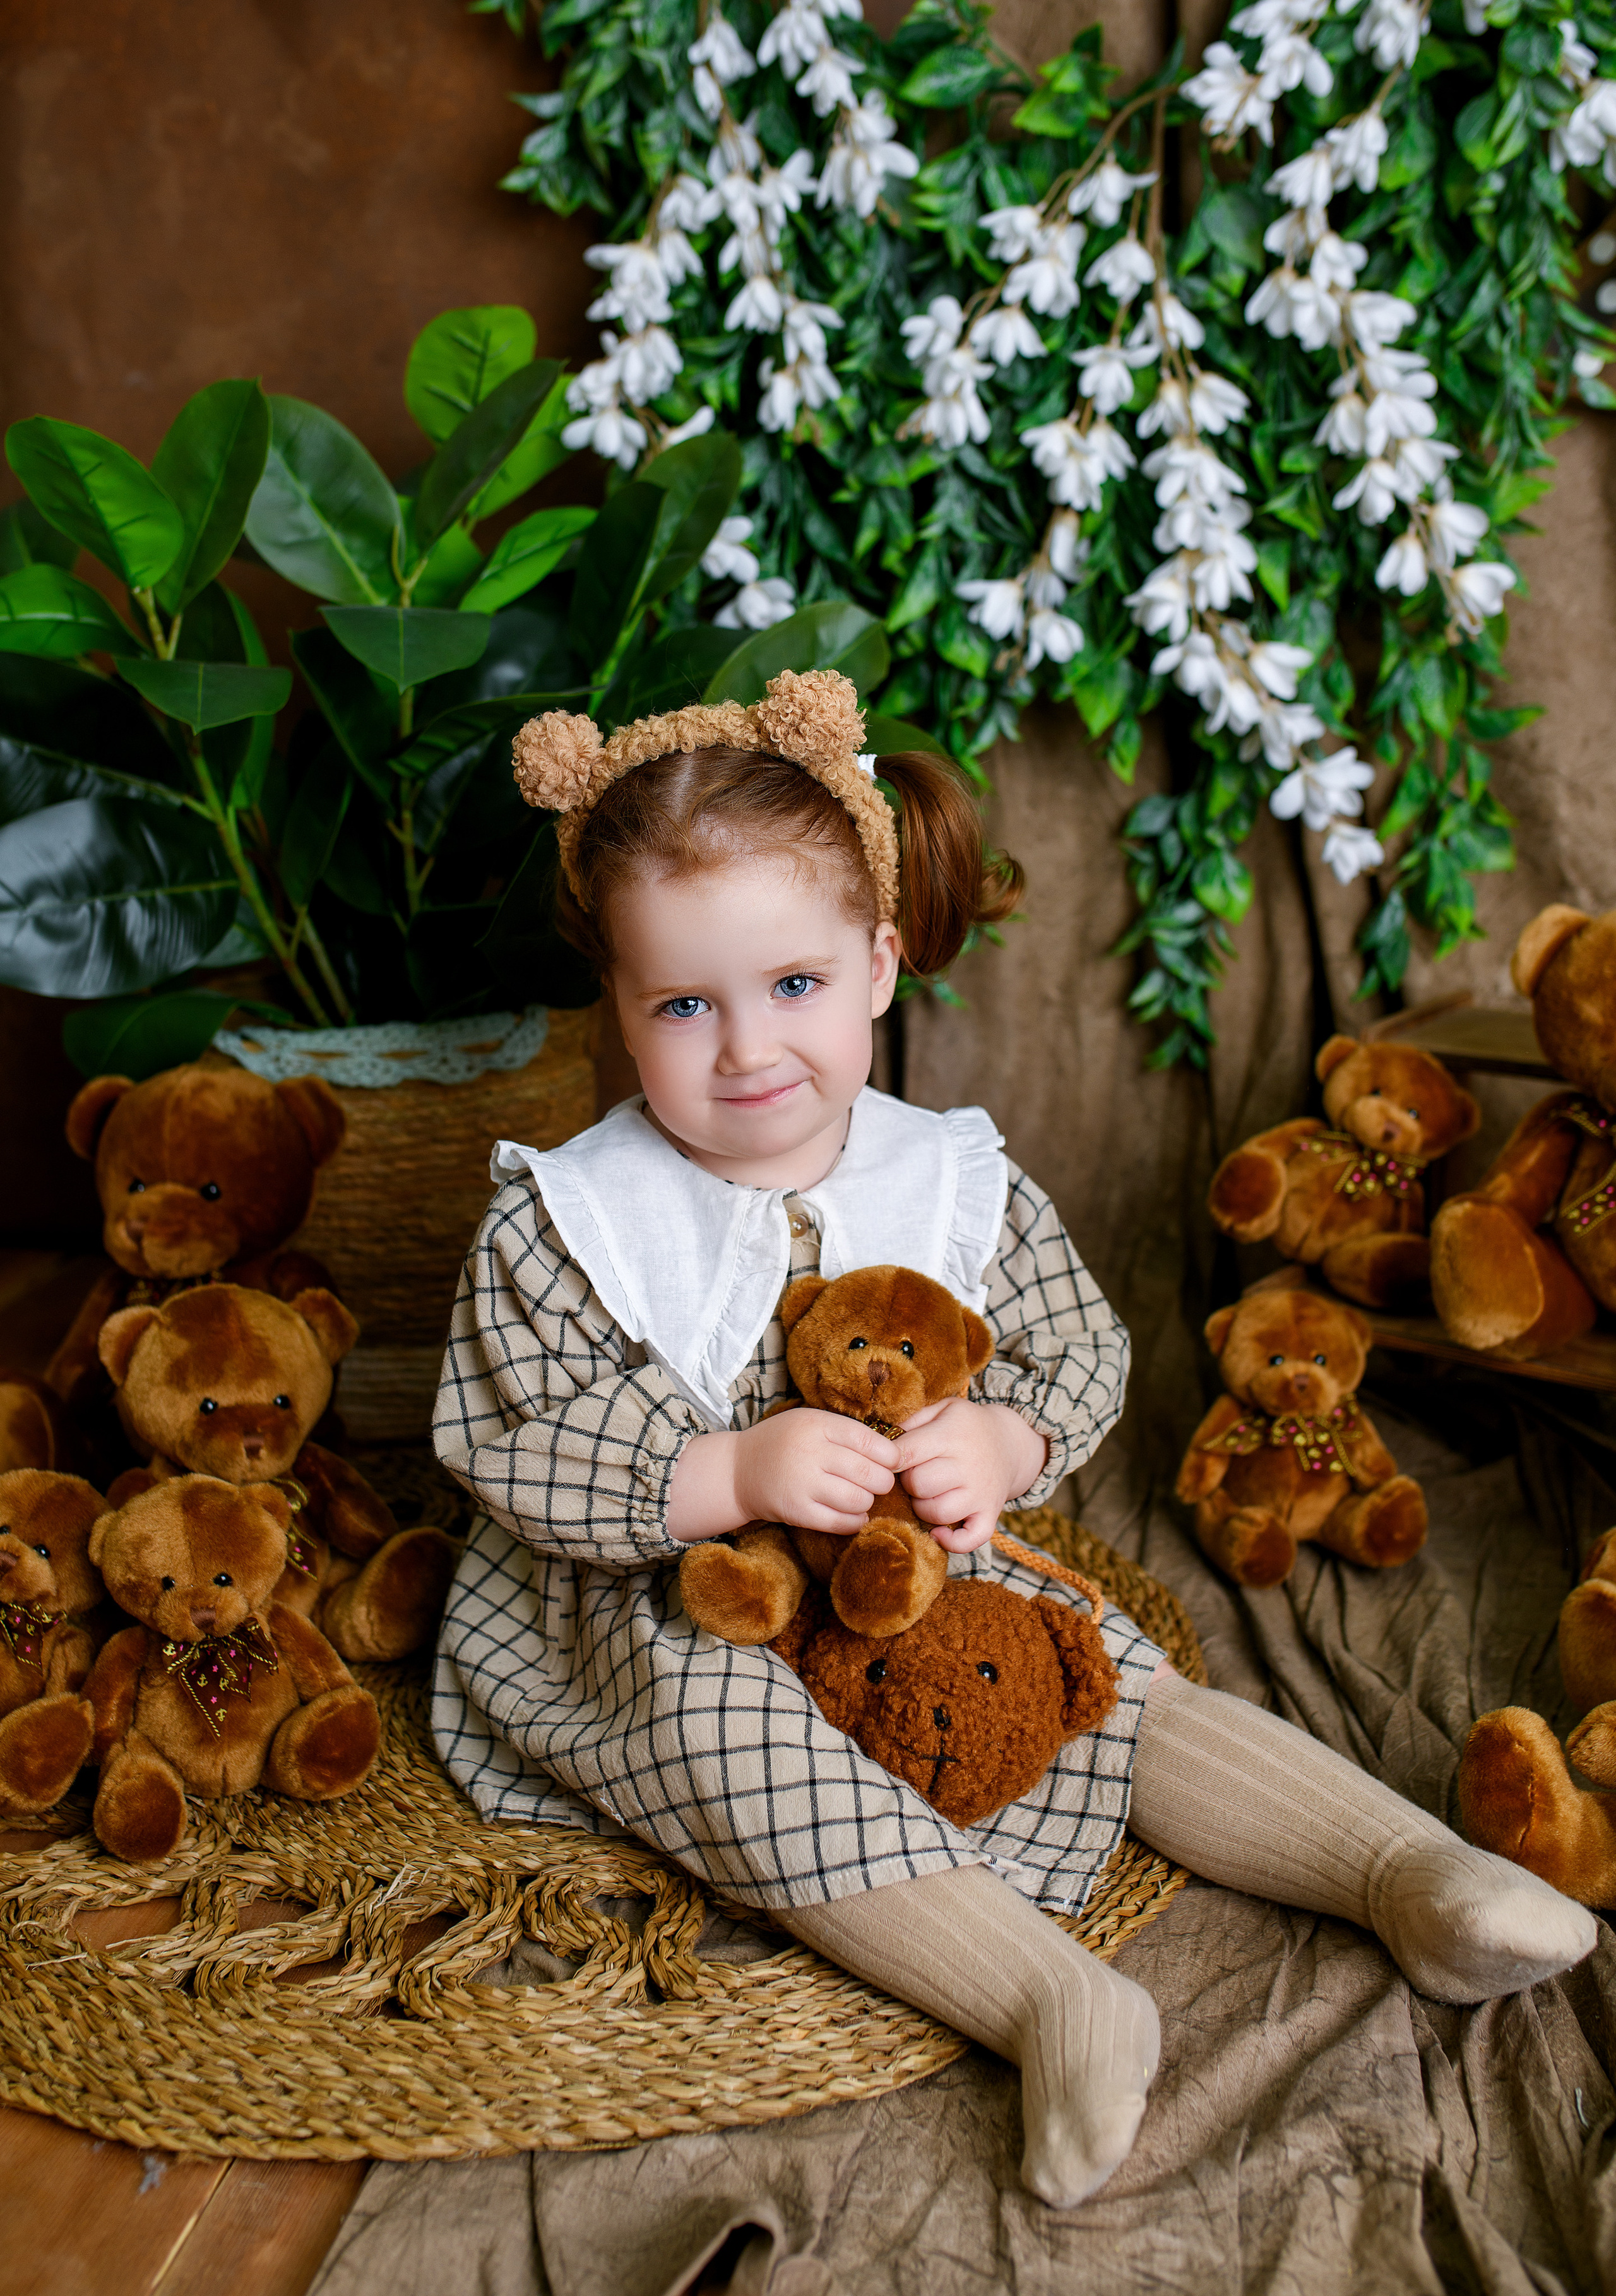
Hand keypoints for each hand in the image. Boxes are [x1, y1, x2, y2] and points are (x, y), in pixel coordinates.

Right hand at [668, 1410, 897, 1543]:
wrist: (737, 1470)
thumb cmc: (783, 1443)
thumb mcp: (810, 1422)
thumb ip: (845, 1432)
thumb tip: (893, 1451)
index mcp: (817, 1425)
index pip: (869, 1441)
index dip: (890, 1455)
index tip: (892, 1462)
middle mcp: (810, 1453)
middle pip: (867, 1472)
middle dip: (883, 1481)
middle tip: (880, 1483)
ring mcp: (802, 1484)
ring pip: (858, 1499)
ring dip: (868, 1502)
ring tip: (862, 1497)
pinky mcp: (797, 1512)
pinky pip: (840, 1522)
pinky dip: (855, 1521)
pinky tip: (855, 1514)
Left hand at [891, 1397, 1047, 1553]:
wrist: (1011, 1443)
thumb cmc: (966, 1427)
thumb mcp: (942, 1409)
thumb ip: (911, 1422)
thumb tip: (883, 1448)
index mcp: (951, 1435)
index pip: (907, 1452)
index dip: (890, 1460)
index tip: (890, 1461)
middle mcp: (968, 1465)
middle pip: (919, 1484)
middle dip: (907, 1482)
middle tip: (915, 1474)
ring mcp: (981, 1493)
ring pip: (937, 1513)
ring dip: (922, 1508)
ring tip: (927, 1495)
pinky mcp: (990, 1514)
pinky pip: (969, 1540)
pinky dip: (951, 1542)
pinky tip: (939, 1531)